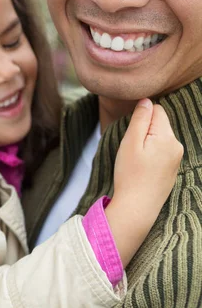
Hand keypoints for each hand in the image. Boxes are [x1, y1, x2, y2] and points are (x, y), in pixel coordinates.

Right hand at [106, 98, 182, 265]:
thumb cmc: (130, 174)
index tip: (130, 133)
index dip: (140, 117)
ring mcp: (176, 158)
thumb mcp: (130, 142)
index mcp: (168, 137)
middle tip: (131, 149)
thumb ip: (140, 119)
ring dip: (146, 142)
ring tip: (135, 160)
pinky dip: (150, 154)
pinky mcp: (172, 169)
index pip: (157, 110)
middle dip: (144, 130)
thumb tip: (146, 100)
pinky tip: (142, 168)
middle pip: (159, 124)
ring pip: (159, 137)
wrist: (137, 207)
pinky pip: (161, 151)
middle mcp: (177, 145)